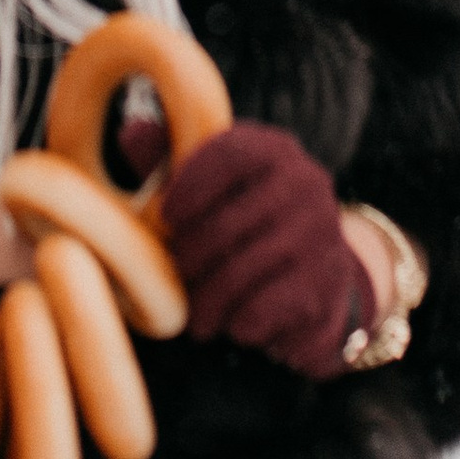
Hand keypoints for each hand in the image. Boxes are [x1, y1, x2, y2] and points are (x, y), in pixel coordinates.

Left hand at [160, 121, 371, 377]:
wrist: (317, 275)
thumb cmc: (241, 222)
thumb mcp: (205, 185)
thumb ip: (167, 159)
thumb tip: (130, 133)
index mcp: (273, 149)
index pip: (227, 154)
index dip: (186, 187)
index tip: (162, 218)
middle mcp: (306, 181)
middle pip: (228, 222)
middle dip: (189, 259)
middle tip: (175, 280)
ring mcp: (323, 232)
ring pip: (244, 272)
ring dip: (209, 301)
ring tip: (196, 316)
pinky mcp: (328, 283)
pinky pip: (267, 308)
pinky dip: (241, 323)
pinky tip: (235, 325)